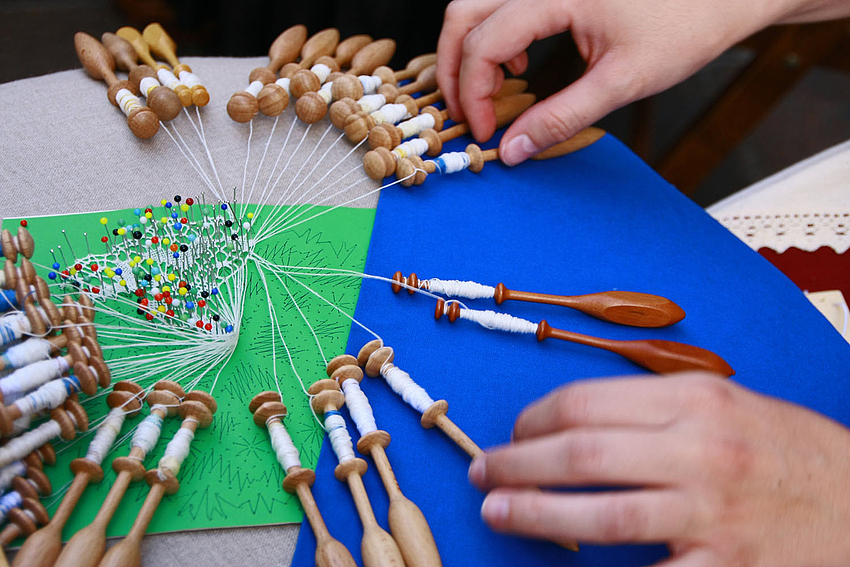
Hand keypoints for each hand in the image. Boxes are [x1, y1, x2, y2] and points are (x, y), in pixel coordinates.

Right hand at [437, 0, 793, 165]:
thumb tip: (513, 151)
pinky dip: (494, 37)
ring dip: (471, 51)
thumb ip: (561, 118)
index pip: (485, 42)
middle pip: (463, 15)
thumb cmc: (688, 25)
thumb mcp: (623, 81)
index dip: (473, 93)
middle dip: (454, 69)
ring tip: (494, 92)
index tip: (486, 132)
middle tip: (468, 114)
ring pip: (476, 6)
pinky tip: (521, 63)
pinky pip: (501, 4)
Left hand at [468, 373, 849, 564]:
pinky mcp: (725, 565)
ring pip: (601, 512)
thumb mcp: (726, 403)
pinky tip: (560, 564)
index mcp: (695, 399)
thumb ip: (654, 405)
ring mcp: (713, 511)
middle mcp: (701, 449)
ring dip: (535, 512)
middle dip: (517, 463)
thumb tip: (573, 418)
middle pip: (580, 452)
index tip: (513, 432)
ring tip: (497, 511)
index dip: (533, 419)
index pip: (585, 402)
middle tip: (484, 472)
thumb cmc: (787, 451)